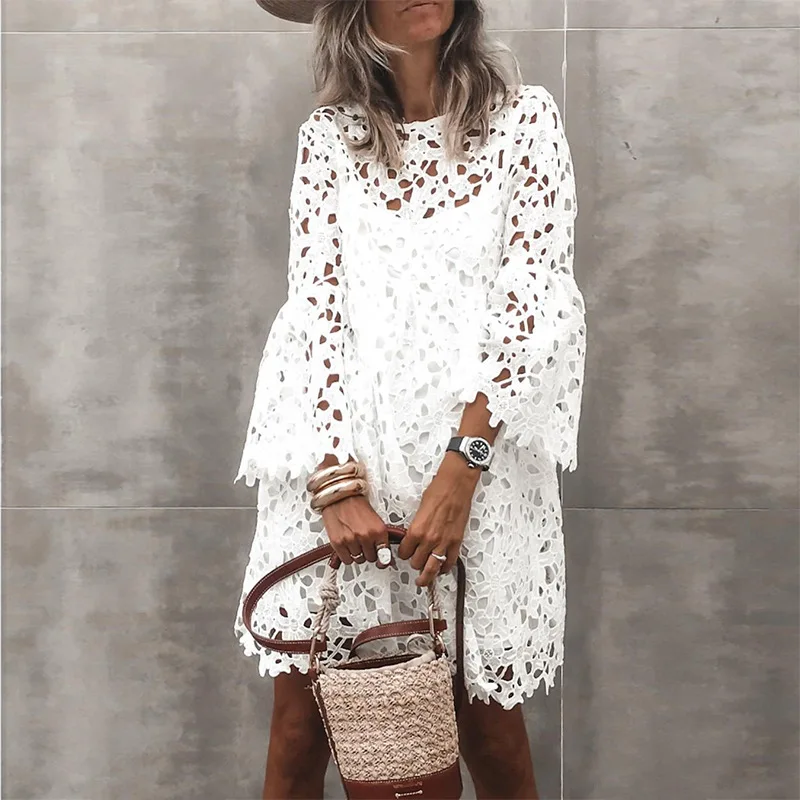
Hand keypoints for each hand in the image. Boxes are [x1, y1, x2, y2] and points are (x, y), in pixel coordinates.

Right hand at [320, 494, 391, 568]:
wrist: (340, 496)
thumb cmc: (356, 505)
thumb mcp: (375, 519)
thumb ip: (380, 537)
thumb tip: (385, 555)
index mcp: (379, 530)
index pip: (385, 555)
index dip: (383, 559)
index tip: (382, 561)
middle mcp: (366, 536)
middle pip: (371, 558)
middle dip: (369, 553)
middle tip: (365, 543)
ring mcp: (351, 541)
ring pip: (358, 559)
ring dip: (357, 553)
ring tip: (354, 540)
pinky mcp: (338, 543)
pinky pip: (346, 560)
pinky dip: (347, 555)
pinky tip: (347, 545)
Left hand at [398, 452, 481, 586]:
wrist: (456, 485)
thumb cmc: (438, 491)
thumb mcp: (419, 509)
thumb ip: (416, 526)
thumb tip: (412, 535)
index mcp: (417, 530)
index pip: (404, 553)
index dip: (403, 553)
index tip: (405, 552)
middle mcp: (429, 539)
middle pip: (416, 563)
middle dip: (414, 562)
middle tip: (414, 560)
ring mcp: (444, 542)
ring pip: (432, 569)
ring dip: (427, 576)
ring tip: (423, 580)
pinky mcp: (456, 542)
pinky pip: (449, 563)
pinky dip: (444, 568)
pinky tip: (441, 568)